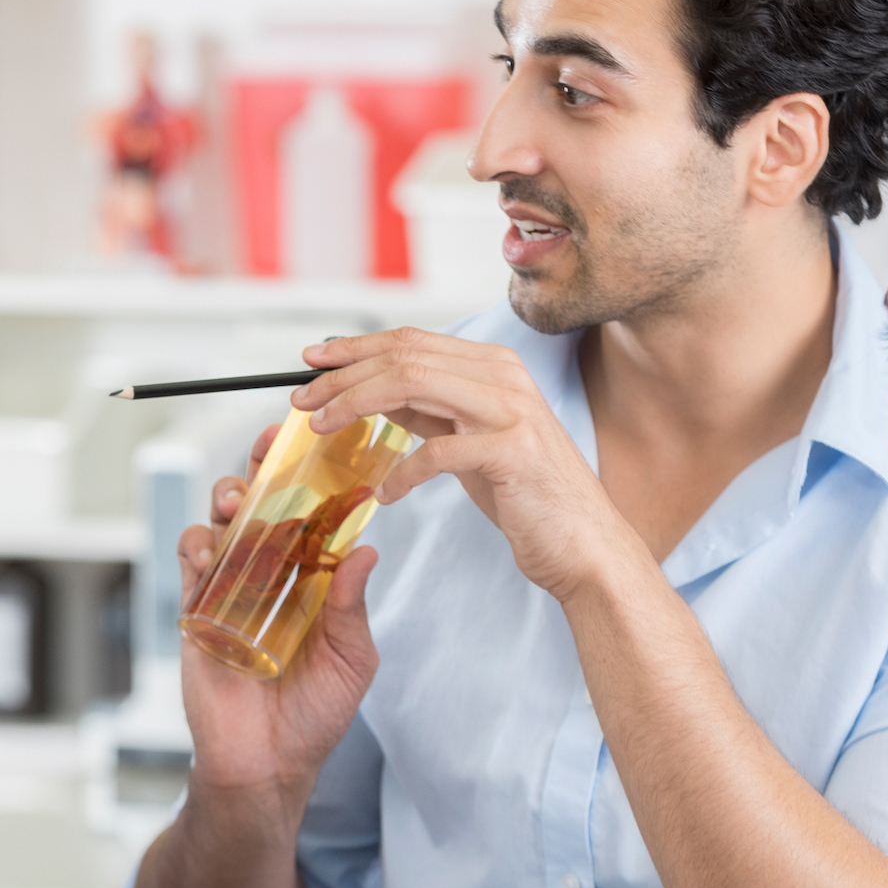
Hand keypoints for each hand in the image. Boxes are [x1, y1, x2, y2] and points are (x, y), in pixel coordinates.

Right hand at [178, 424, 378, 802]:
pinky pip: (190, 564)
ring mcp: (231, 589)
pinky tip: (211, 548)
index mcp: (311, 578)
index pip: (308, 514)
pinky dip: (197, 545)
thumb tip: (365, 549)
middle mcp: (270, 574)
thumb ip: (352, 606)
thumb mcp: (352, 658)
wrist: (267, 765)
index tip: (318, 444)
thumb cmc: (316, 714)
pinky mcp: (196, 610)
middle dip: (261, 469)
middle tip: (268, 450)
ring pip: (223, 523)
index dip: (309, 477)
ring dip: (228, 500)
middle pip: (261, 504)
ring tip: (241, 501)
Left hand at [293, 331, 647, 603]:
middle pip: (403, 356)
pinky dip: (402, 473)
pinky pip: (436, 450)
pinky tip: (385, 494)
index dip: (354, 348)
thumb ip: (432, 412)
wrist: (586, 545)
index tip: (310, 362)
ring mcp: (511, 410)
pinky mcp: (512, 451)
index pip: (410, 341)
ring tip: (323, 429)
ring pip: (411, 384)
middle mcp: (503, 376)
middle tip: (302, 400)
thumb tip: (377, 394)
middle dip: (343, 375)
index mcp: (492, 366)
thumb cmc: (526, 496)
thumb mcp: (470, 442)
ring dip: (356, 405)